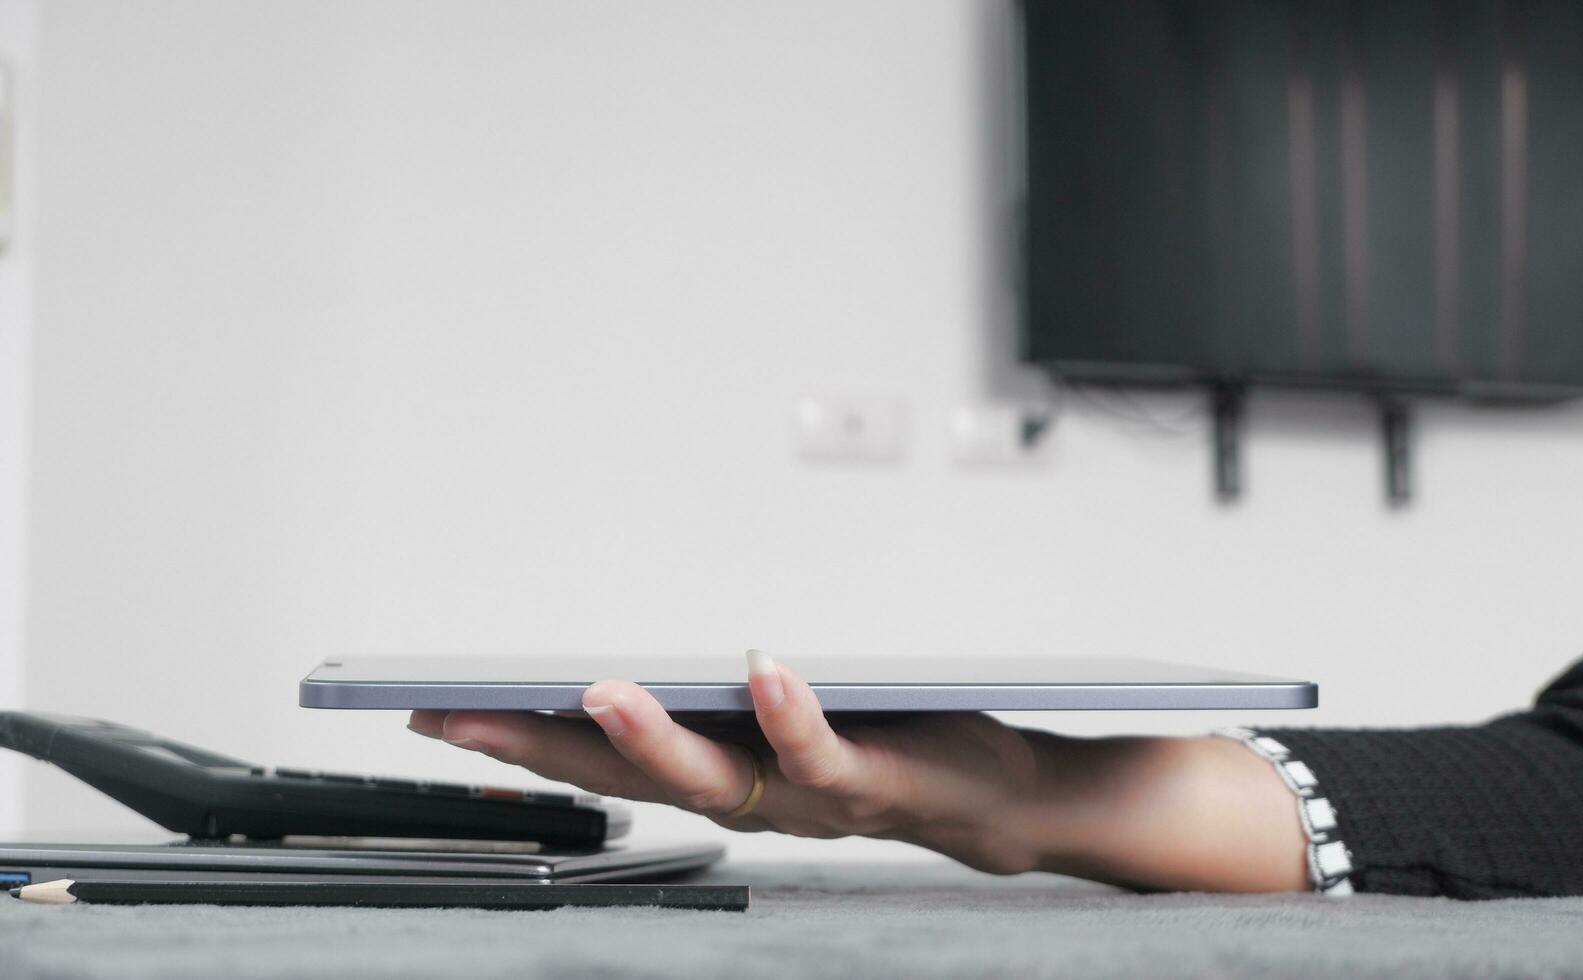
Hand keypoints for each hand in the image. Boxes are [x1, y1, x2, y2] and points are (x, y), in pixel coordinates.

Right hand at [406, 651, 1309, 889]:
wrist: (1001, 802)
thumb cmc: (887, 746)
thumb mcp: (787, 721)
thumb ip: (721, 699)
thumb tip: (637, 649)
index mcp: (723, 774)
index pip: (597, 765)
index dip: (515, 744)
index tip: (439, 712)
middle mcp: (753, 797)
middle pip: (628, 779)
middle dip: (537, 748)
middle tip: (458, 714)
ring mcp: (812, 794)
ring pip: (719, 776)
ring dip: (653, 736)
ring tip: (597, 685)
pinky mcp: (880, 776)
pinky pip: (830, 751)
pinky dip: (793, 711)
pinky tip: (764, 664)